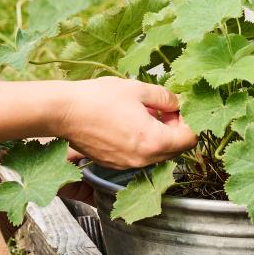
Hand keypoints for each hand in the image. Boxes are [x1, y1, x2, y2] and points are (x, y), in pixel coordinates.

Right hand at [57, 77, 196, 170]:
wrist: (64, 112)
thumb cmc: (98, 99)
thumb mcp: (138, 89)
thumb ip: (165, 97)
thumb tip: (177, 103)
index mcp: (153, 141)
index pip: (189, 140)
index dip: (188, 122)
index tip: (179, 109)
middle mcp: (142, 159)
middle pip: (175, 150)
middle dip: (174, 130)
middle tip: (163, 110)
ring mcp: (127, 165)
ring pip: (157, 155)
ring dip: (158, 137)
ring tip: (144, 115)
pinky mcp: (114, 165)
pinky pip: (139, 157)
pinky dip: (142, 144)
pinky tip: (129, 125)